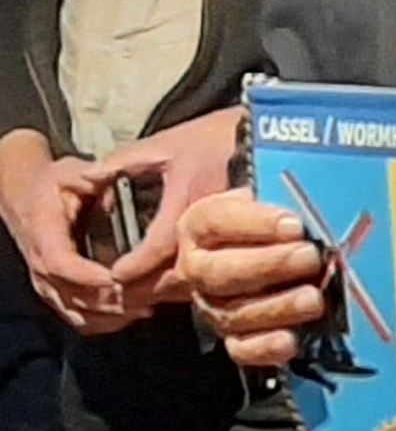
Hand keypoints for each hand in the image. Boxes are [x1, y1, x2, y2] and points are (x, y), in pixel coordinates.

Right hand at [0, 128, 140, 333]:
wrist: (24, 194)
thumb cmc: (51, 183)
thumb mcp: (70, 173)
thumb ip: (94, 179)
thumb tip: (117, 187)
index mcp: (43, 235)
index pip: (59, 263)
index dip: (86, 275)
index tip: (115, 278)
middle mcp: (40, 264)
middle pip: (72, 295)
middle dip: (111, 300)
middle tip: (150, 296)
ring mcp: (46, 281)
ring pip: (76, 311)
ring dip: (112, 314)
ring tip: (149, 306)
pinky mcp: (55, 290)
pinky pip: (77, 316)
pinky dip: (105, 321)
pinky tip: (133, 314)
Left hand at [99, 107, 243, 302]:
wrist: (271, 132)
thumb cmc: (218, 135)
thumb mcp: (167, 142)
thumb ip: (124, 161)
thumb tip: (88, 177)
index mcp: (187, 198)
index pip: (156, 246)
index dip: (134, 267)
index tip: (116, 275)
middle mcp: (214, 221)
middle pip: (181, 272)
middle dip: (153, 289)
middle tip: (128, 297)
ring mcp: (239, 233)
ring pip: (206, 278)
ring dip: (178, 290)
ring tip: (154, 298)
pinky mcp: (255, 237)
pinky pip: (226, 270)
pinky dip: (204, 282)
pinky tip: (189, 286)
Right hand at [177, 188, 324, 367]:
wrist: (259, 232)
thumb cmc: (267, 201)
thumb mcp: (262, 182)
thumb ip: (273, 182)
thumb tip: (310, 177)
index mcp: (199, 223)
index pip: (218, 221)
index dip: (256, 224)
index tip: (295, 224)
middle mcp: (196, 265)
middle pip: (221, 271)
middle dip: (269, 266)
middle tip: (309, 257)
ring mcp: (210, 302)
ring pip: (231, 312)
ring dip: (275, 308)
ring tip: (313, 299)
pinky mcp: (231, 332)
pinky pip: (240, 347)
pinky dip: (263, 349)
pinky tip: (289, 342)